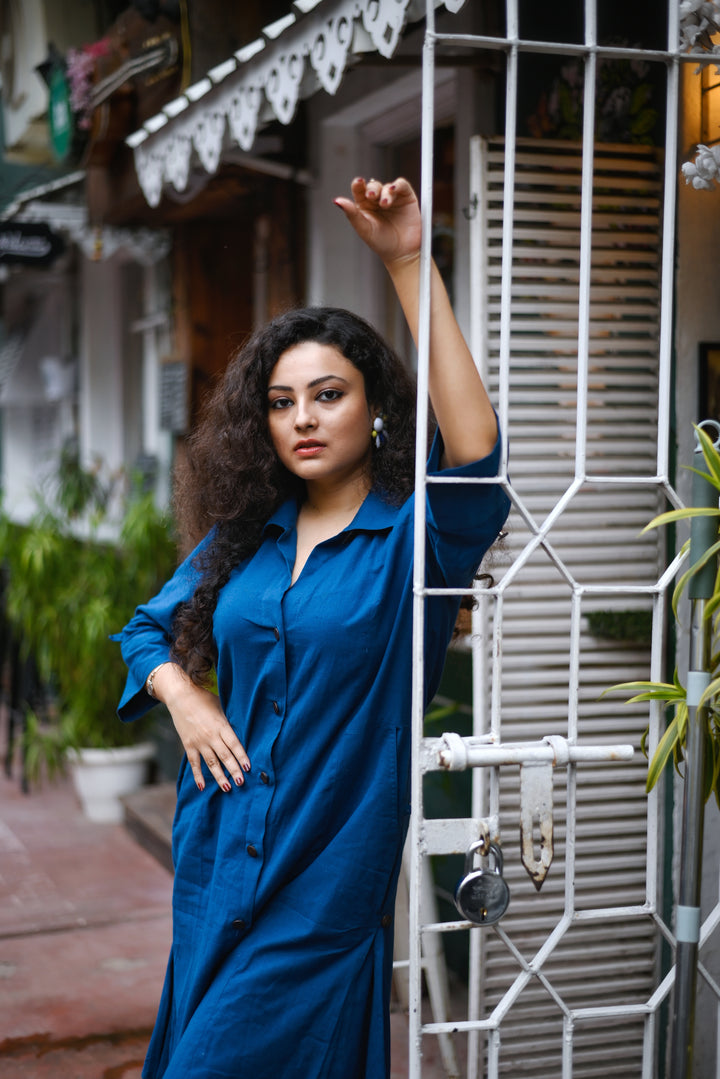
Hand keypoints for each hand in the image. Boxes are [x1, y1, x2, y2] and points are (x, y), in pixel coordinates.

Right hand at [153, 663, 249, 791]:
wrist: (180, 696)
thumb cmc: (203, 699)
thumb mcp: (220, 706)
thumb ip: (229, 721)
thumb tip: (241, 731)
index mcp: (221, 725)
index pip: (234, 744)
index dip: (242, 756)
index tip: (248, 768)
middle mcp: (210, 736)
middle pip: (225, 756)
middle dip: (234, 770)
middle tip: (241, 782)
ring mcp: (198, 742)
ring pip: (211, 763)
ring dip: (219, 776)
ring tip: (227, 788)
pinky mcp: (188, 745)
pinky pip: (194, 763)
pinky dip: (197, 775)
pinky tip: (202, 786)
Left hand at [334, 177, 421, 265]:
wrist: (402, 252)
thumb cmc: (382, 243)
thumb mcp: (364, 229)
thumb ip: (351, 214)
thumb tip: (337, 201)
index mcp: (364, 206)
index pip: (359, 190)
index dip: (358, 184)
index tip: (358, 183)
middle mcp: (377, 200)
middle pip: (373, 186)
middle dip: (372, 189)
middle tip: (372, 196)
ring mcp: (392, 198)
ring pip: (386, 186)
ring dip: (385, 192)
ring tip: (385, 204)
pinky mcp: (406, 197)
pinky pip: (401, 185)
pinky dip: (398, 185)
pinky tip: (393, 191)